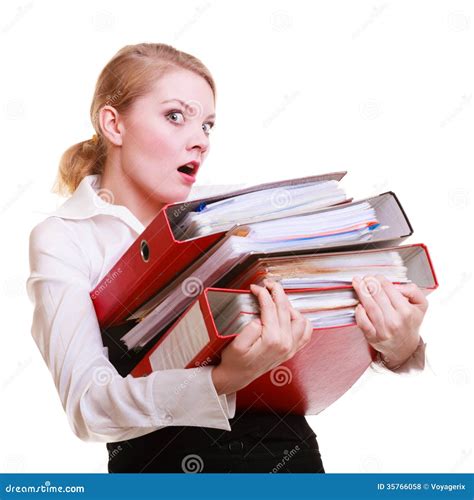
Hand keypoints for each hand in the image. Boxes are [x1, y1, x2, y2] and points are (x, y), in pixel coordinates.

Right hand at [211, 280, 312, 394]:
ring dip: (289, 305)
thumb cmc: (235, 361)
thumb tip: (259, 319)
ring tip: (277, 299)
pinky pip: (306, 333)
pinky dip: (301, 321)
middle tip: (268, 285)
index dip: (263, 293)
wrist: (237, 377)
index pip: (271, 308)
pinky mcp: (291, 350)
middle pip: (285, 309)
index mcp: (272, 340)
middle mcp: (285, 343)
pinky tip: (290, 314)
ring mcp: (290, 348)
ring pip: (299, 319)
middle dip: (277, 292)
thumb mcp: (235, 345)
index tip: (255, 288)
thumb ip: (248, 331)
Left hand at [352, 275, 427, 368]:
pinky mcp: (373, 337)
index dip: (381, 280)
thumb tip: (396, 285)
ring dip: (361, 293)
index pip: (390, 289)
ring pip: (370, 307)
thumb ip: (413, 291)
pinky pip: (363, 323)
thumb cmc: (410, 323)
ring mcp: (383, 330)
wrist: (405, 348)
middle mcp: (395, 321)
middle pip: (378, 296)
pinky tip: (358, 305)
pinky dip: (359, 313)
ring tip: (357, 283)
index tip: (376, 276)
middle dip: (369, 283)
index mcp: (406, 311)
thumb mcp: (421, 305)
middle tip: (364, 277)